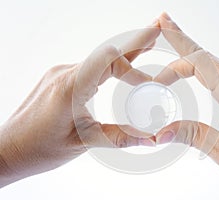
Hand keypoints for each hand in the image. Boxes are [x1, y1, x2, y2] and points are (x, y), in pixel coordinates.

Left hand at [0, 21, 159, 187]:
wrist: (8, 149)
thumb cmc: (39, 149)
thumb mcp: (83, 143)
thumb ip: (119, 137)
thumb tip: (151, 139)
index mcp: (69, 89)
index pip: (106, 60)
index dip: (132, 66)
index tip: (149, 83)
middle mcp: (64, 74)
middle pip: (106, 53)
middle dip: (134, 42)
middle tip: (158, 27)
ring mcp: (60, 73)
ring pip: (98, 58)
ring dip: (123, 54)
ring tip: (147, 43)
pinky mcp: (59, 77)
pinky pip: (89, 65)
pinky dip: (109, 64)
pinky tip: (120, 66)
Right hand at [155, 13, 218, 198]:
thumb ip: (193, 136)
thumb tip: (163, 132)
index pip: (201, 63)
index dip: (174, 63)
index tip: (157, 73)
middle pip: (207, 56)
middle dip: (182, 40)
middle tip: (163, 22)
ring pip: (215, 64)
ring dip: (192, 56)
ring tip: (174, 43)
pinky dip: (204, 70)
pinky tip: (196, 71)